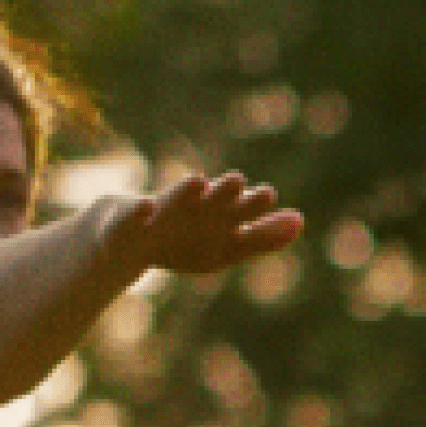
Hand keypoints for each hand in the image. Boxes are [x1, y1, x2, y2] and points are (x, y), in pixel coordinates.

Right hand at [103, 171, 305, 277]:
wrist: (124, 242)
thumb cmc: (182, 240)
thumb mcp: (226, 246)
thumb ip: (264, 236)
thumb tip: (301, 220)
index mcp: (214, 219)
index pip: (239, 212)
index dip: (251, 206)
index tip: (268, 194)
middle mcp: (189, 210)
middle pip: (210, 201)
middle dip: (223, 193)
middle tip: (238, 180)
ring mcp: (158, 214)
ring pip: (175, 201)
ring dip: (187, 192)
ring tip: (199, 182)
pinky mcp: (127, 219)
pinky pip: (132, 217)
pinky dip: (139, 212)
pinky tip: (145, 207)